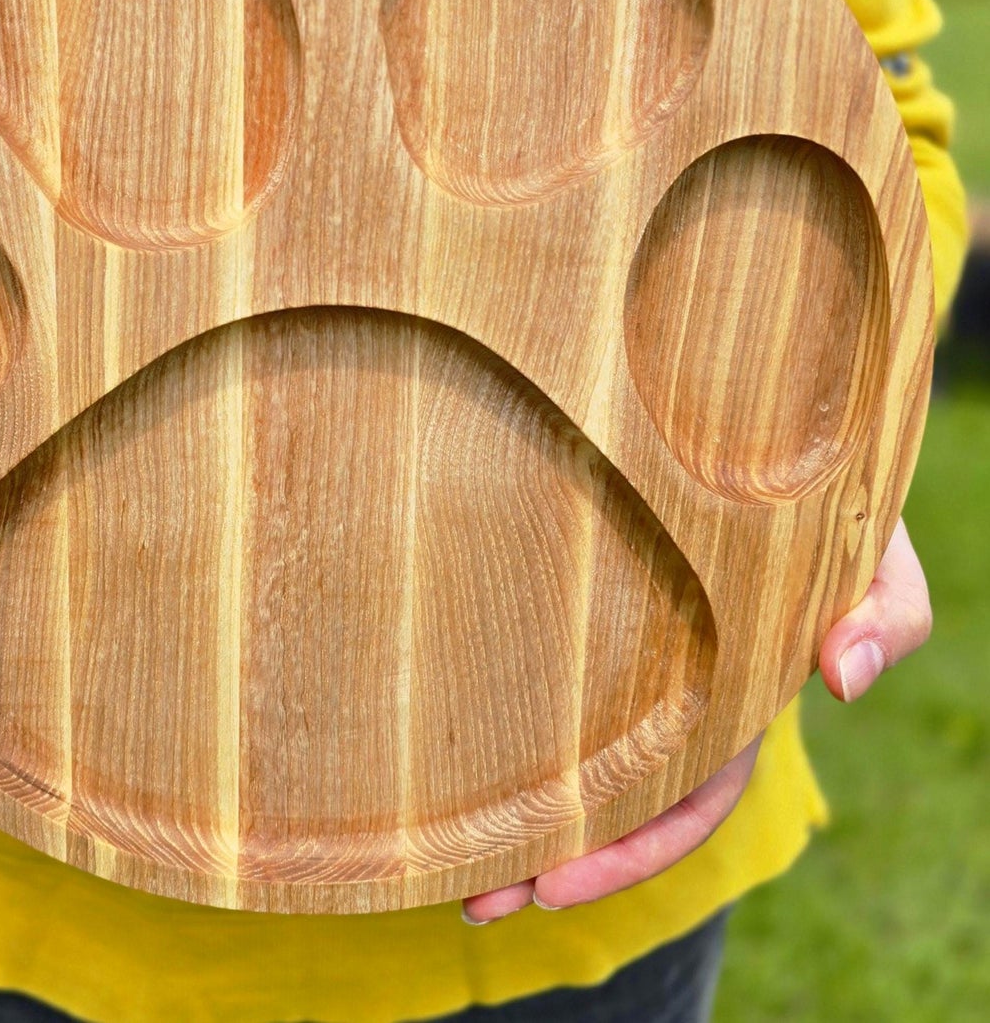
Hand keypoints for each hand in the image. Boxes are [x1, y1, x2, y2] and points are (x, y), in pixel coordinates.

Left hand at [462, 516, 931, 921]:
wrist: (761, 423)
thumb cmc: (824, 487)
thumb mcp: (872, 546)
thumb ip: (886, 610)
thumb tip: (844, 678)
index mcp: (741, 693)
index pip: (688, 799)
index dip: (632, 850)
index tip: (557, 885)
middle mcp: (676, 685)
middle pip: (615, 793)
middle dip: (556, 854)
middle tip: (480, 899)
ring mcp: (621, 643)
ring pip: (570, 741)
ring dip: (516, 802)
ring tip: (446, 855)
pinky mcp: (578, 591)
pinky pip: (540, 668)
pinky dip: (496, 708)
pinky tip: (437, 732)